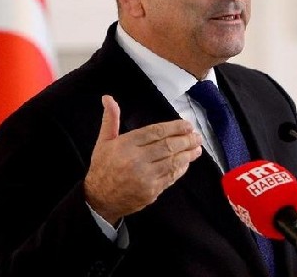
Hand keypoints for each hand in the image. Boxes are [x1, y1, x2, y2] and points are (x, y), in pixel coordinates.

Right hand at [84, 95, 202, 224]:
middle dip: (186, 140)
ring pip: (173, 162)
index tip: (187, 125)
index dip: (175, 127)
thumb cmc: (103, 167)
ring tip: (197, 148)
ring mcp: (145, 177)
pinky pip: (171, 177)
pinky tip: (187, 162)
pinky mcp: (152, 191)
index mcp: (126, 145)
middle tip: (197, 136)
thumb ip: (110, 119)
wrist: (99, 199)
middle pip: (168, 146)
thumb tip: (108, 98)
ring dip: (188, 154)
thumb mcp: (103, 141)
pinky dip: (181, 169)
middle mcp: (137, 160)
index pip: (156, 132)